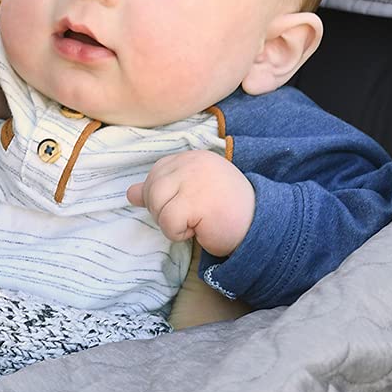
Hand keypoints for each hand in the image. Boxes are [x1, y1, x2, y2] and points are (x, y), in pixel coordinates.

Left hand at [128, 150, 255, 258]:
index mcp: (193, 157)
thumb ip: (162, 190)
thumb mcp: (190, 195)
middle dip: (164, 210)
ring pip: (156, 204)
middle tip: (192, 218)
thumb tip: (130, 193)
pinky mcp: (196, 200)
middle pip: (152, 188)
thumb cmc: (225, 213)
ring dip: (171, 223)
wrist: (261, 228)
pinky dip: (178, 234)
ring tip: (196, 222)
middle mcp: (193, 162)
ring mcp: (195, 179)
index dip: (164, 196)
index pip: (157, 172)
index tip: (188, 205)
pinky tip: (200, 229)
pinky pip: (167, 222)